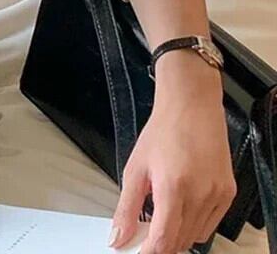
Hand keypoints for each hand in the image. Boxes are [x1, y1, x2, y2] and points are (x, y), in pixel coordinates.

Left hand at [109, 51, 236, 253]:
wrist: (191, 107)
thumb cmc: (161, 132)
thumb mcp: (135, 167)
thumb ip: (127, 206)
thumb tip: (117, 237)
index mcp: (173, 187)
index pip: (164, 240)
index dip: (150, 253)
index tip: (139, 253)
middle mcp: (200, 195)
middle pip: (180, 241)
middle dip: (162, 244)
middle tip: (145, 233)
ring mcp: (218, 196)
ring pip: (196, 235)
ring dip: (178, 234)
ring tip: (163, 213)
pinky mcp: (228, 193)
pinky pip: (210, 223)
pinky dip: (195, 223)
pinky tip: (182, 206)